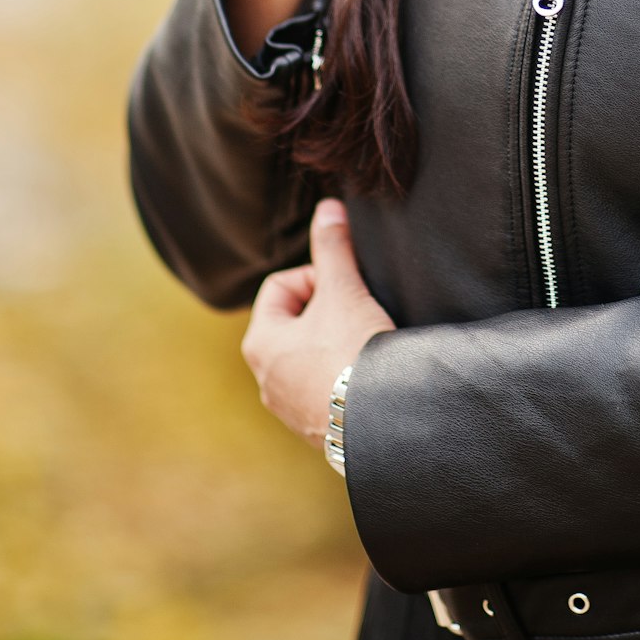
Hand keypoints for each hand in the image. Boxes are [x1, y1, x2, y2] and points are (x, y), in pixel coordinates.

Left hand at [241, 199, 395, 450]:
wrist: (379, 423)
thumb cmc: (352, 353)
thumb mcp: (343, 290)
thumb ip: (332, 247)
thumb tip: (328, 208)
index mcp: (261, 342)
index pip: (281, 287)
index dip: (316, 278)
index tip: (344, 290)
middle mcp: (265, 379)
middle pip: (295, 322)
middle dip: (326, 313)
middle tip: (356, 316)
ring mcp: (288, 409)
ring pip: (308, 357)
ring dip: (333, 345)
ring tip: (362, 347)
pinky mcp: (314, 430)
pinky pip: (323, 389)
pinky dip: (341, 377)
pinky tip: (366, 377)